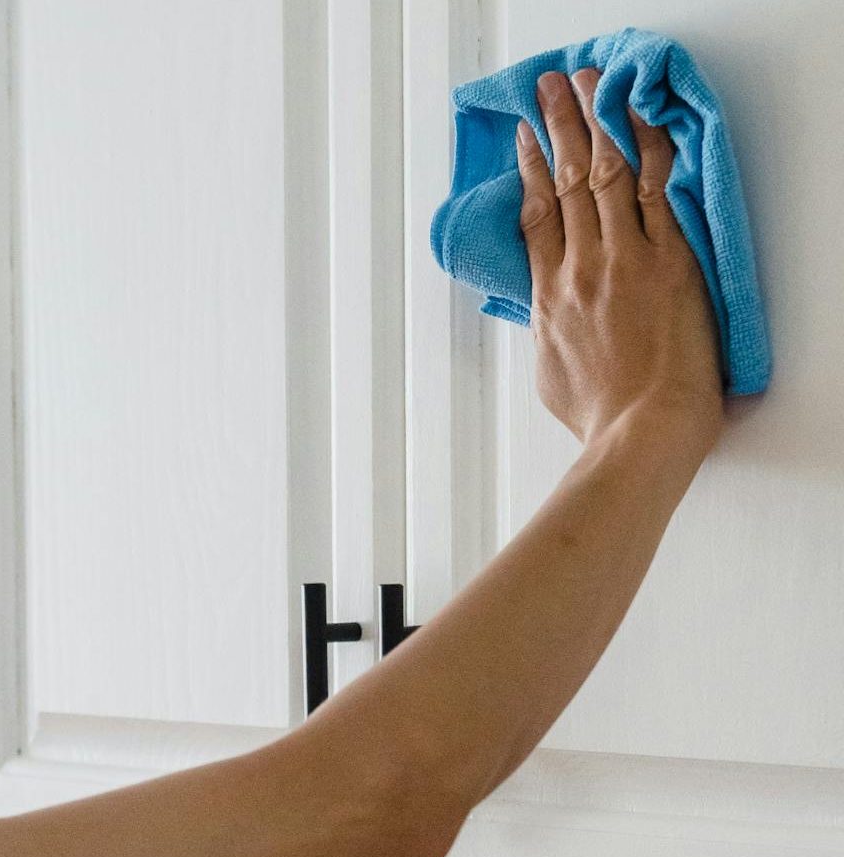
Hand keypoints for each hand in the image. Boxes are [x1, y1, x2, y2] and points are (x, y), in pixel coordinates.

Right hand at [517, 67, 724, 459]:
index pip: (536, 217)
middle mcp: (580, 269)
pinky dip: (647, 151)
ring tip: (589, 88)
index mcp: (549, 297)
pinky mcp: (668, 263)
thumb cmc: (601, 416)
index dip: (530, 171)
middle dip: (557, 129)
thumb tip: (546, 317)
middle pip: (566, 183)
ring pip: (606, 176)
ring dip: (596, 123)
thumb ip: (547, 331)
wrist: (641, 430)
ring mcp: (624, 261)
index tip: (526, 139)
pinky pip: (656, 193)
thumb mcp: (550, 371)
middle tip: (550, 92)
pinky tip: (639, 122)